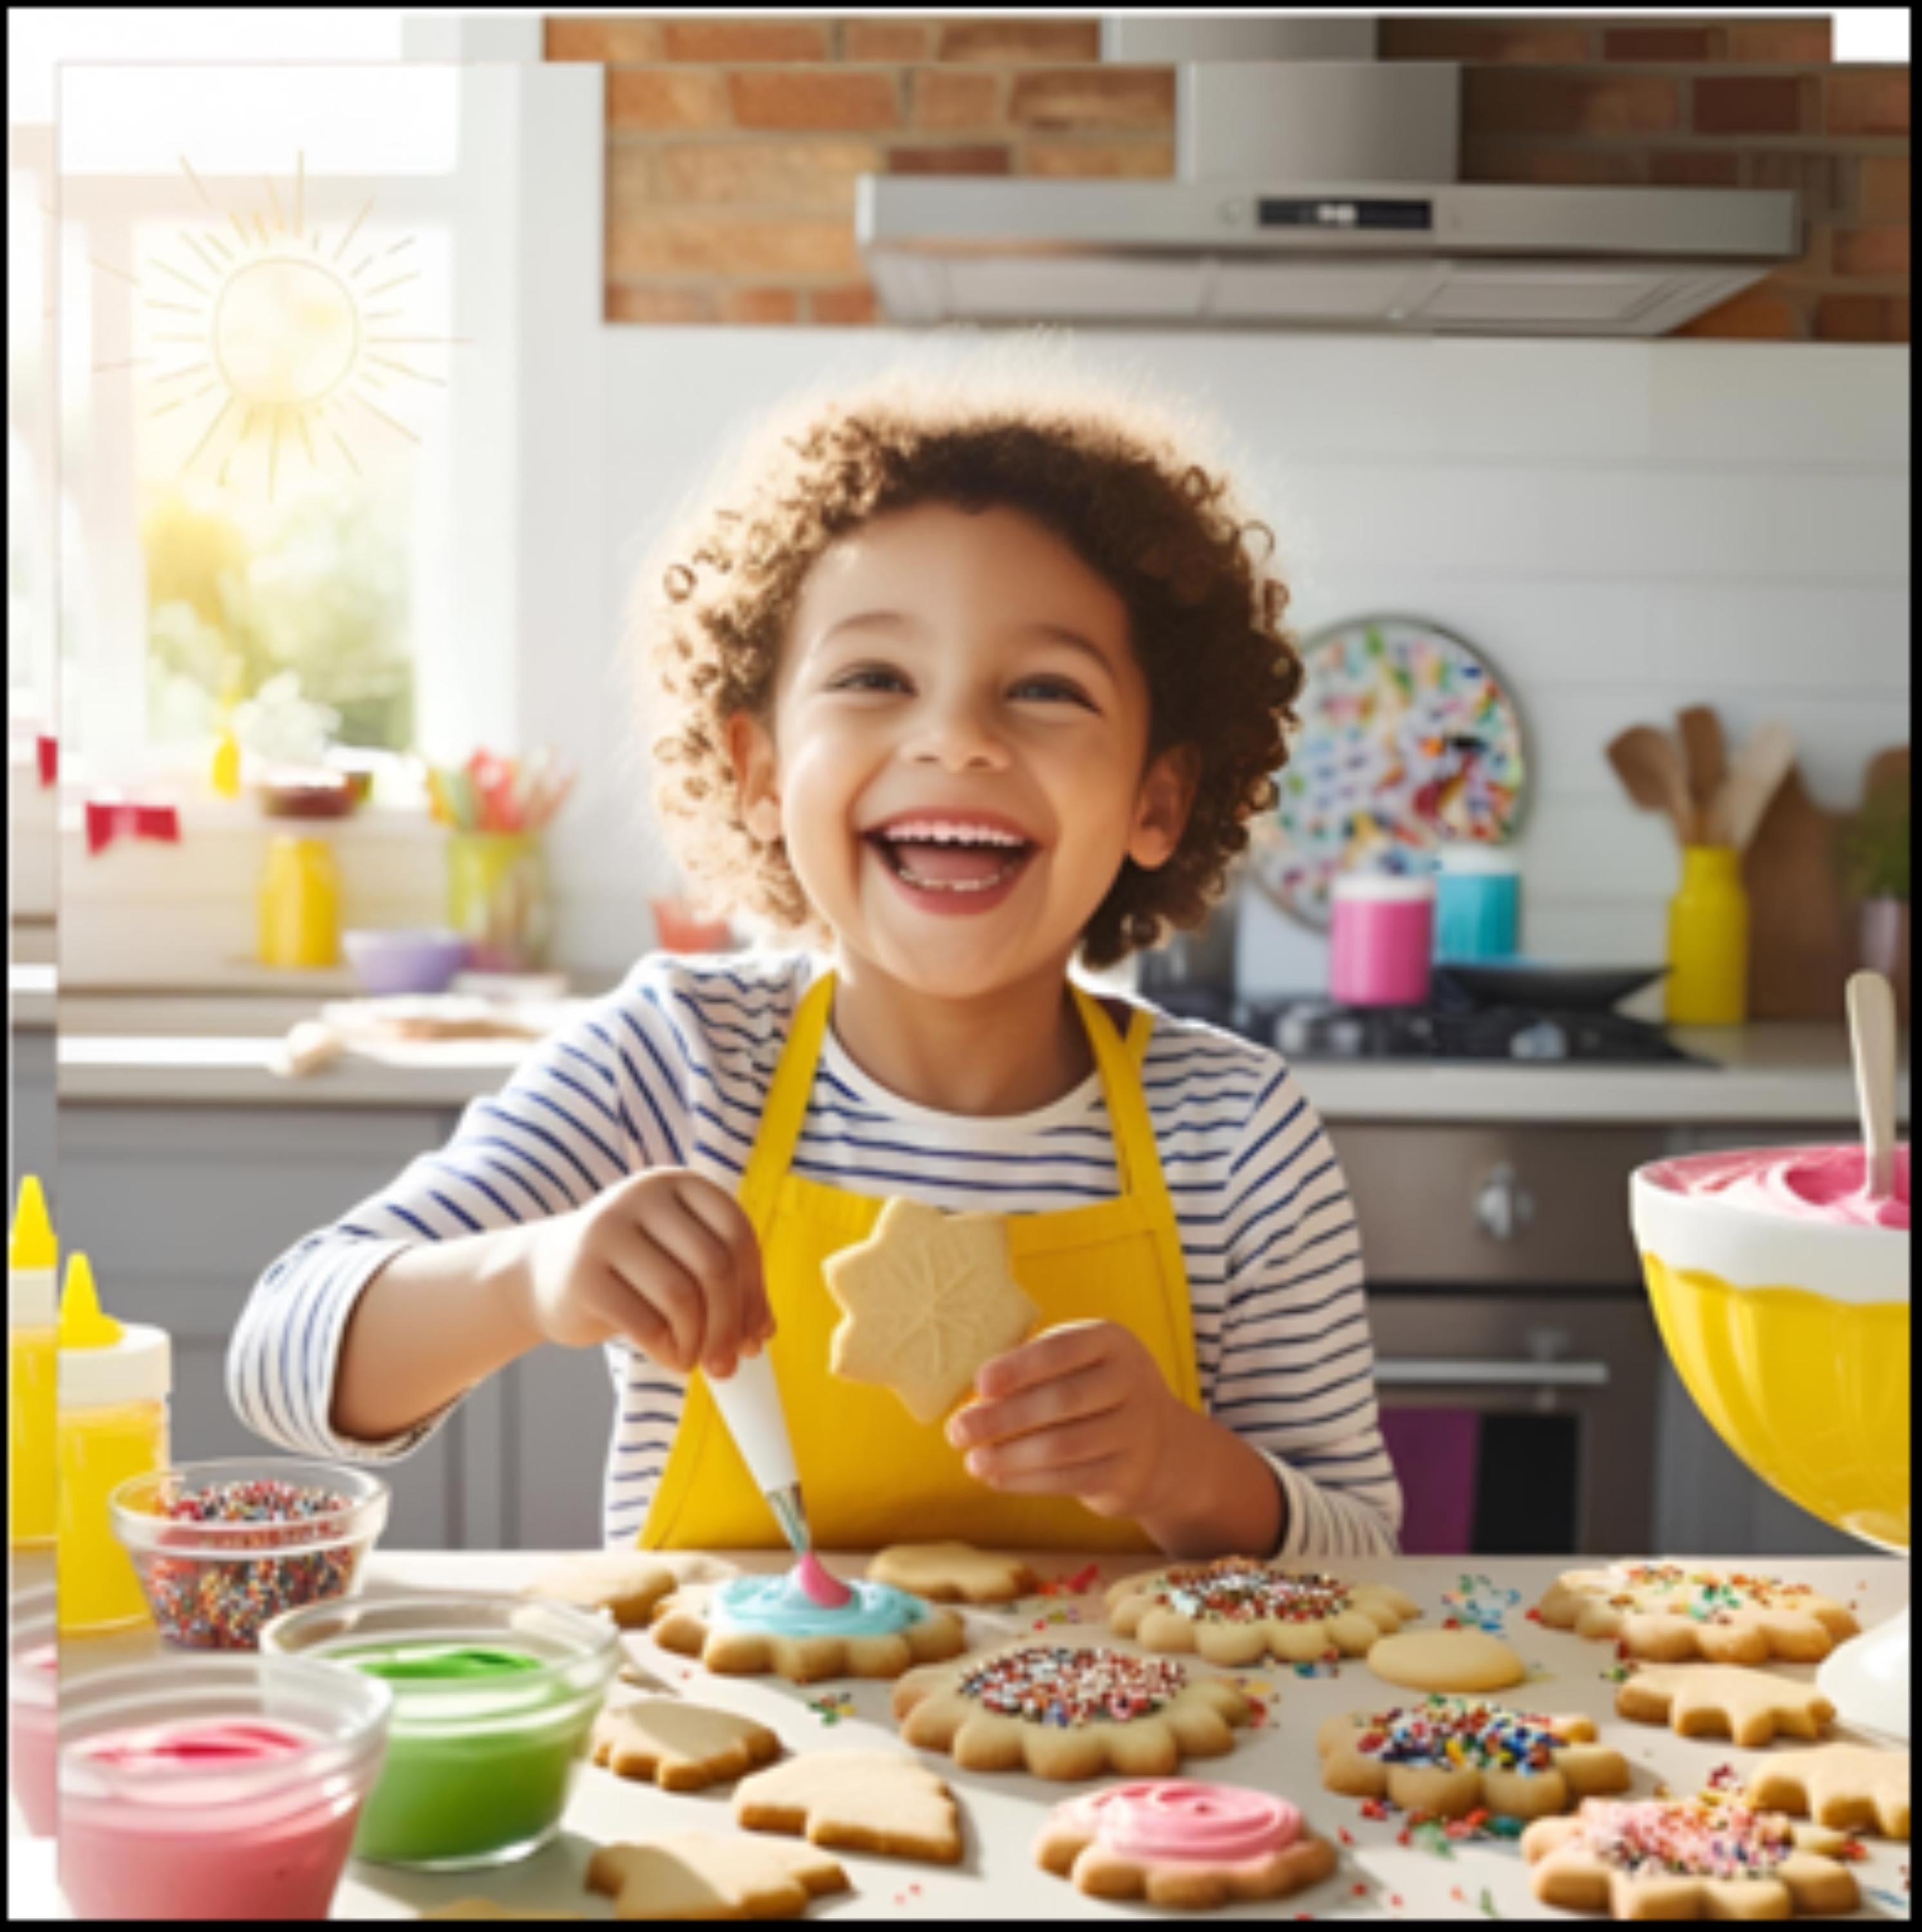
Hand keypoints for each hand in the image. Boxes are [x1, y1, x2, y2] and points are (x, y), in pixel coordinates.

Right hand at [516, 1168, 772, 1379]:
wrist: (546, 1273)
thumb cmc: (631, 1271)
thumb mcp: (680, 1261)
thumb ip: (726, 1287)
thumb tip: (762, 1333)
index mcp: (680, 1183)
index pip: (738, 1234)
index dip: (754, 1290)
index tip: (755, 1335)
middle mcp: (644, 1195)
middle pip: (714, 1265)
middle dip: (730, 1324)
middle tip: (729, 1363)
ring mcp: (608, 1229)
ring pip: (681, 1295)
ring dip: (699, 1341)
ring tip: (695, 1360)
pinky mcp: (582, 1273)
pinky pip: (645, 1322)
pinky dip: (669, 1350)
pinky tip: (671, 1357)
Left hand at [944, 1320, 1186, 1520]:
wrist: (1159, 1444)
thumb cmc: (1093, 1391)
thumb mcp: (1077, 1363)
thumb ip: (1032, 1369)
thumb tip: (973, 1396)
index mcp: (1112, 1341)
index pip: (1062, 1349)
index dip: (1019, 1367)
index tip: (980, 1384)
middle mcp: (1132, 1381)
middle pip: (1061, 1400)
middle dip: (1003, 1418)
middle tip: (957, 1430)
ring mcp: (1136, 1431)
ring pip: (1063, 1446)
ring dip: (1009, 1456)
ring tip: (971, 1460)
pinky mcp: (1127, 1475)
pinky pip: (1069, 1479)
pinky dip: (1026, 1481)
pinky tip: (996, 1478)